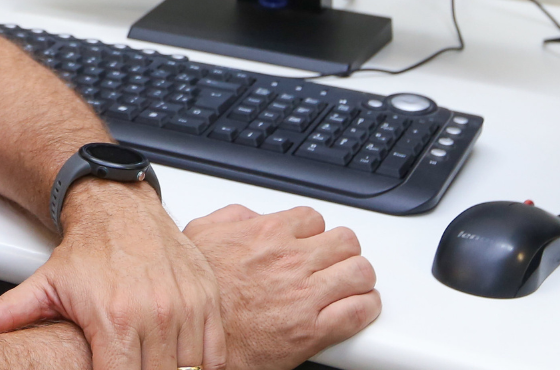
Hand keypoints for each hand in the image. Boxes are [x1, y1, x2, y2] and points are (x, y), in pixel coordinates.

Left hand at [0, 180, 224, 369]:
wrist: (120, 206)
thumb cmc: (87, 249)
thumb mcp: (42, 284)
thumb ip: (4, 314)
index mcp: (114, 320)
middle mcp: (155, 315)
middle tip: (125, 368)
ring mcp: (186, 309)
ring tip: (147, 365)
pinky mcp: (208, 302)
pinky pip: (214, 355)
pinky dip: (201, 367)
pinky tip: (178, 366)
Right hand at [184, 204, 379, 369]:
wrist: (194, 343)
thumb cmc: (199, 296)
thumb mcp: (201, 235)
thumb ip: (232, 217)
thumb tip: (253, 216)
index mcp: (267, 234)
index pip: (314, 220)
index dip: (315, 234)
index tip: (311, 246)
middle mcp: (290, 260)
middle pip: (346, 242)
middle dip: (342, 252)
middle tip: (334, 264)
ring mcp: (304, 295)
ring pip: (360, 272)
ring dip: (357, 278)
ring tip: (349, 286)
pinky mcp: (312, 331)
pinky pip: (358, 312)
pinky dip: (364, 308)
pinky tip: (356, 309)